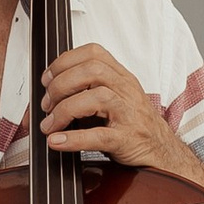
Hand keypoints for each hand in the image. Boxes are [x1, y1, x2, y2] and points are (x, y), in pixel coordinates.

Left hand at [37, 44, 203, 189]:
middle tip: (47, 104)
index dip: (65, 61)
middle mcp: (126, 90)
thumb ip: (82, 93)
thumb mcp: (110, 100)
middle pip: (93, 71)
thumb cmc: (131, 124)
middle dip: (61, 85)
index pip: (93, 53)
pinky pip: (100, 135)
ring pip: (97, 98)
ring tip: (50, 124)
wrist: (161, 150)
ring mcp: (129, 113)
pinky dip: (74, 138)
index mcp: (120, 77)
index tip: (48, 78)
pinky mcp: (127, 139)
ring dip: (65, 109)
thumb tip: (43, 99)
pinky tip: (58, 141)